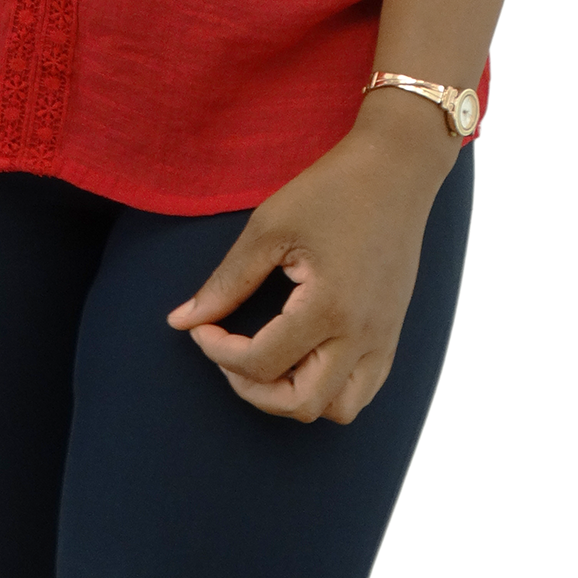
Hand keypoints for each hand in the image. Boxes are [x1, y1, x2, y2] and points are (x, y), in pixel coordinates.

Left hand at [167, 92, 459, 423]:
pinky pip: (363, 389)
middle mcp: (362, 335)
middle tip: (229, 353)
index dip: (218, 352)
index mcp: (329, 309)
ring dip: (294, 396)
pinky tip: (301, 355)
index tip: (201, 326)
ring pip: (339, 409)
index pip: (262, 363)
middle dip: (253, 389)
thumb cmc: (331, 189)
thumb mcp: (269, 228)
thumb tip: (181, 321)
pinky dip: (328, 388)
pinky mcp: (392, 332)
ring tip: (267, 359)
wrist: (396, 169)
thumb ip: (227, 281)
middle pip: (300, 403)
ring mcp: (382, 338)